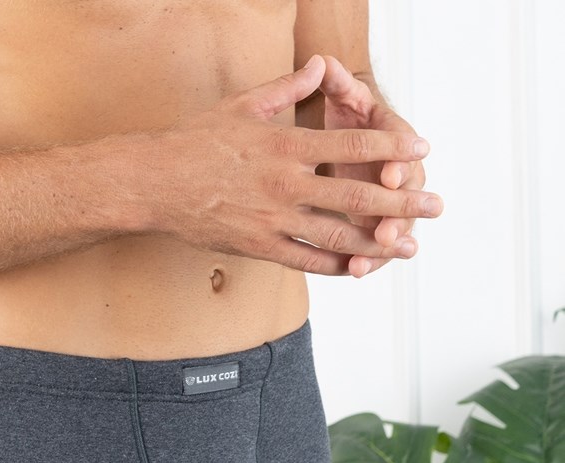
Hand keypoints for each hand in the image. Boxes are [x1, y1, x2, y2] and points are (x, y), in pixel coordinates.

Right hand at [144, 55, 442, 275]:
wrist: (155, 183)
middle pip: (355, 195)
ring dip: (377, 241)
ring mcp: (273, 220)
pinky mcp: (258, 246)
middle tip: (434, 206)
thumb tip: (320, 66)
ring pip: (336, 235)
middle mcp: (286, 185)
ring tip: (408, 246)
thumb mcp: (244, 104)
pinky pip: (304, 261)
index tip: (420, 150)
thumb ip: (288, 88)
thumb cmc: (196, 141)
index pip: (351, 147)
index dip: (390, 149)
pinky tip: (359, 268)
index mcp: (287, 147)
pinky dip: (335, 267)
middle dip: (401, 201)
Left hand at [316, 54, 439, 277]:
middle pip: (405, 193)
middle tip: (389, 232)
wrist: (352, 131)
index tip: (388, 174)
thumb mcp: (343, 96)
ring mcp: (389, 199)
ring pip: (394, 224)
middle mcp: (397, 169)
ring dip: (386, 244)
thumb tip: (324, 62)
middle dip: (398, 215)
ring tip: (375, 260)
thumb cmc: (347, 113)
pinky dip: (368, 258)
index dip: (397, 162)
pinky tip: (357, 271)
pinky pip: (374, 245)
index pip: (400, 148)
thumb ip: (337, 83)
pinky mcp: (376, 222)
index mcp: (392, 136)